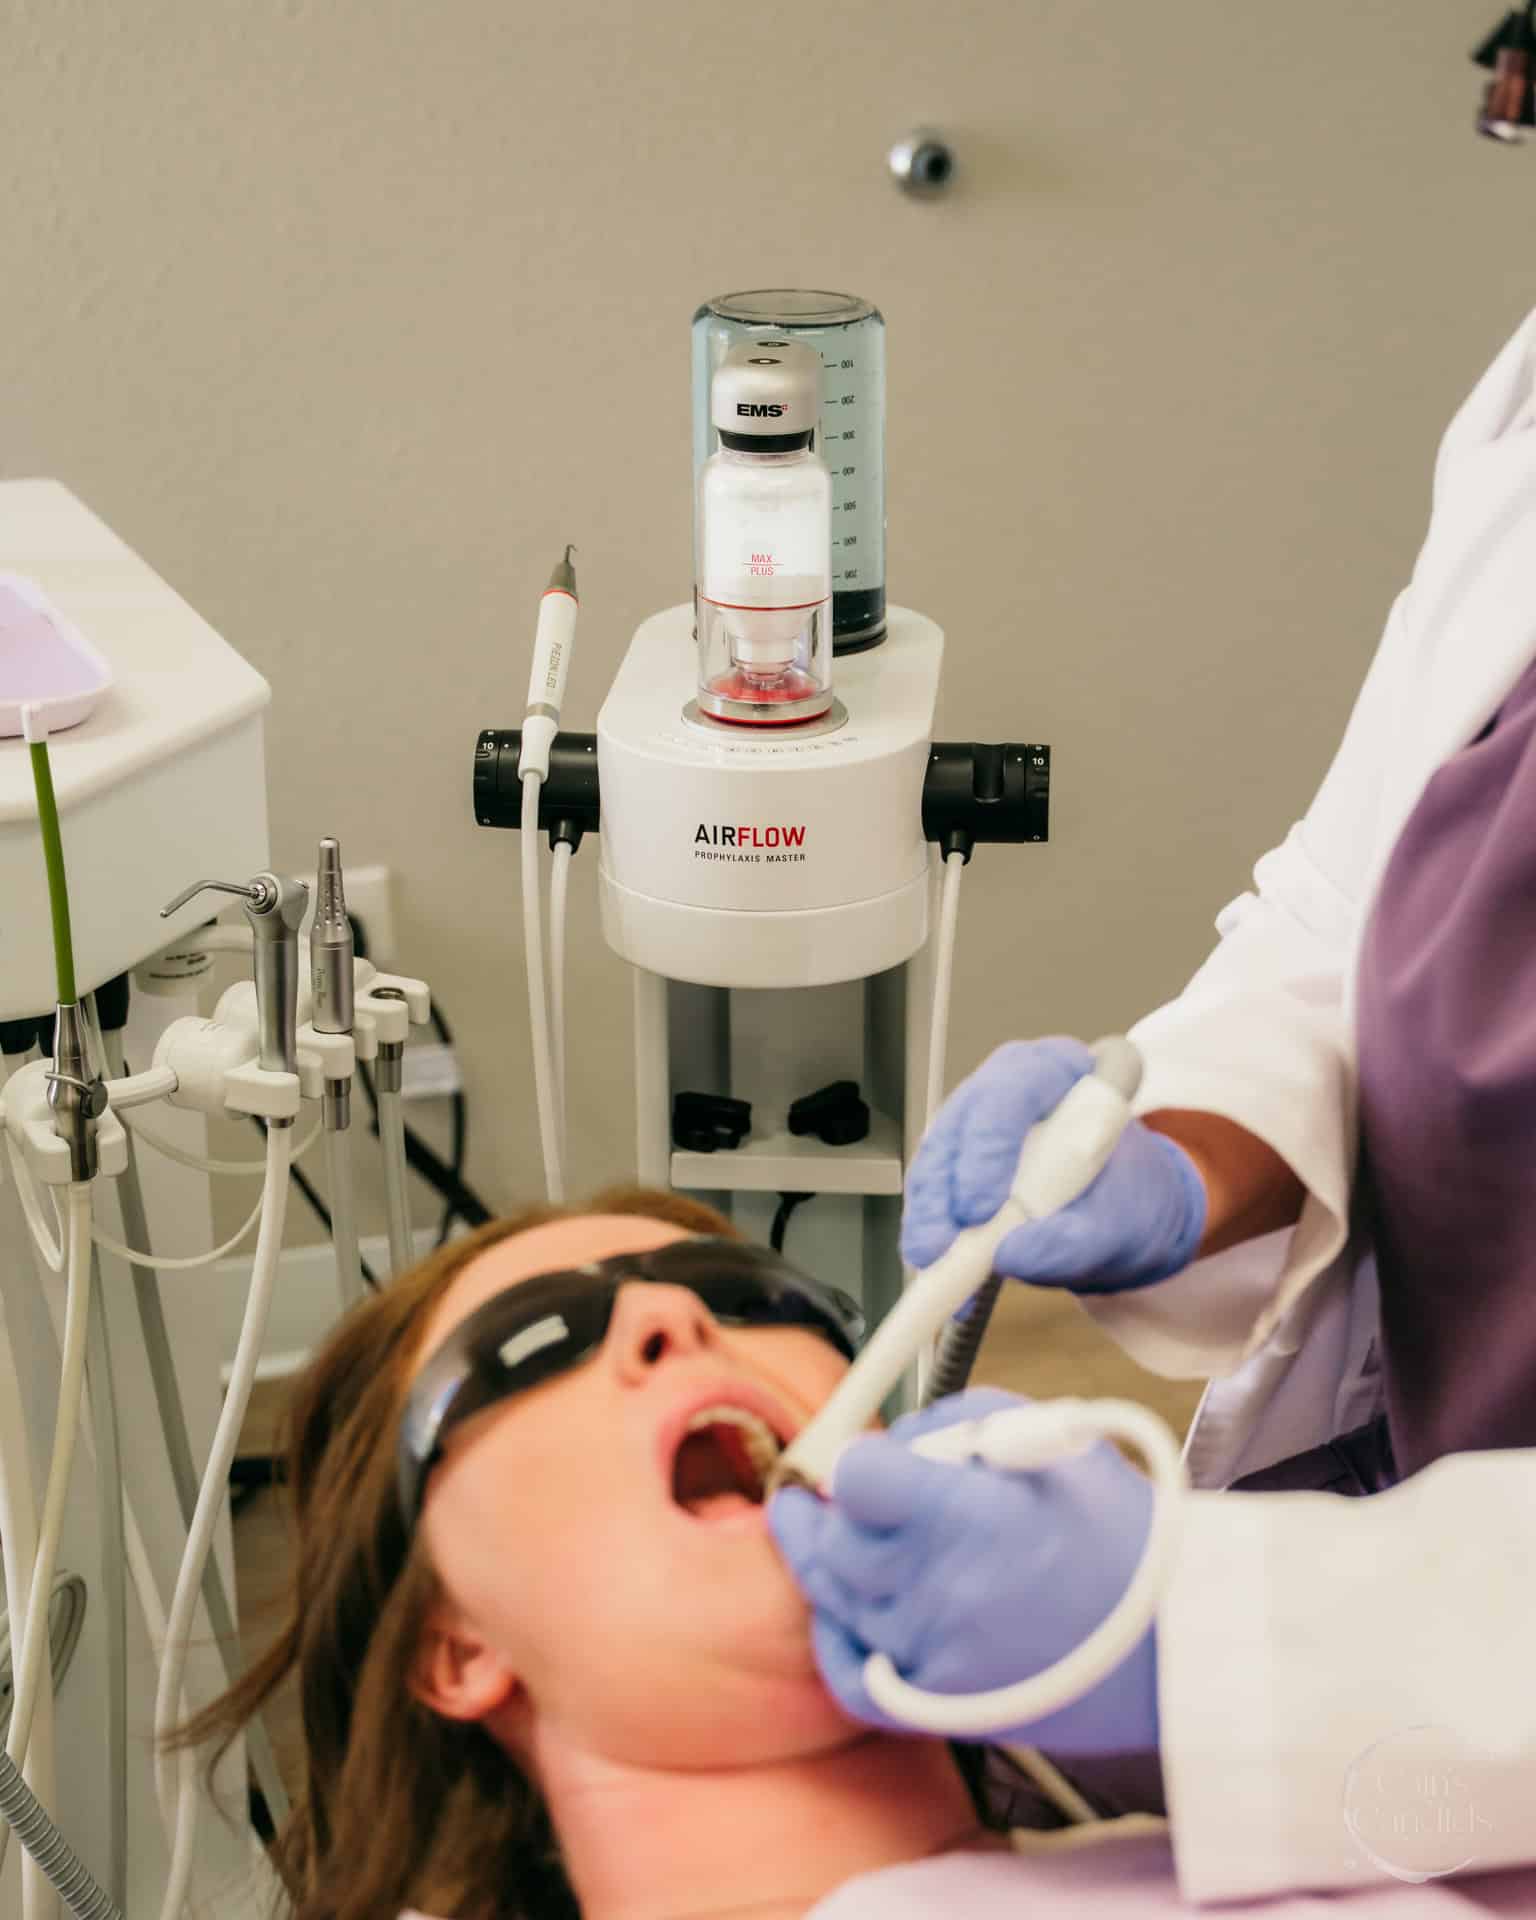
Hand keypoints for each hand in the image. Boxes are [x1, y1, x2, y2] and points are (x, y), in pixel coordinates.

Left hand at [769, 1389, 1159, 1755]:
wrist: (1176, 1639)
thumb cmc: (1118, 1531)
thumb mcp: (1046, 1438)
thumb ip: (954, 1424)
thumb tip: (893, 1443)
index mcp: (966, 1517)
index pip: (857, 1477)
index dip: (856, 1460)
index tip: (868, 1460)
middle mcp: (938, 1589)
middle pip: (836, 1539)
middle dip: (832, 1508)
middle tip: (840, 1493)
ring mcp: (933, 1654)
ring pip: (835, 1598)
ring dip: (824, 1560)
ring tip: (824, 1531)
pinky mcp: (939, 1705)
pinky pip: (850, 1677)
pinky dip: (833, 1641)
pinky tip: (835, 1610)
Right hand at [901, 1037, 1205, 1292]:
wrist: (1118, 1211)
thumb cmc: (1126, 1198)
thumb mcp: (1120, 1224)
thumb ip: (1075, 1240)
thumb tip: (1011, 1254)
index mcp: (1060, 1073)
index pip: (1016, 1088)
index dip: (989, 1143)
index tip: (982, 1206)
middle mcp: (1007, 1087)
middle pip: (961, 1122)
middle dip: (945, 1187)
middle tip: (942, 1245)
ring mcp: (975, 1121)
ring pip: (936, 1156)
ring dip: (929, 1212)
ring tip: (933, 1263)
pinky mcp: (955, 1159)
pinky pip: (931, 1189)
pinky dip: (930, 1228)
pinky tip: (936, 1266)